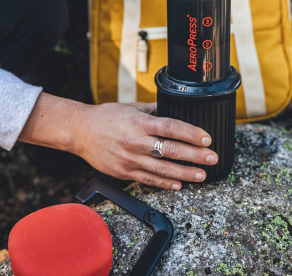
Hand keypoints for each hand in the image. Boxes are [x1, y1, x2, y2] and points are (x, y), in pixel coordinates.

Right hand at [71, 102, 216, 189]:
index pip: (170, 127)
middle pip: (171, 150)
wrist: (79, 131)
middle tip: (212, 158)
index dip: (190, 133)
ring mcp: (129, 159)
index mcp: (139, 122)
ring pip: (162, 169)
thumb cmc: (106, 116)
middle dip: (195, 156)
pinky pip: (148, 180)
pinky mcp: (123, 172)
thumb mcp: (131, 107)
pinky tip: (178, 184)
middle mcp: (136, 141)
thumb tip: (173, 110)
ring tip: (201, 175)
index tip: (206, 138)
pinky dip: (164, 183)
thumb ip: (153, 110)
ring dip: (184, 173)